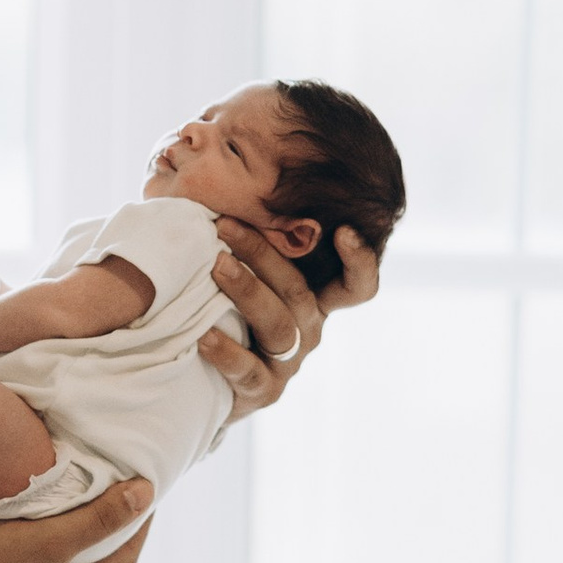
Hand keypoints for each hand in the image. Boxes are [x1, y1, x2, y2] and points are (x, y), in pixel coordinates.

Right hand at [0, 479, 154, 562]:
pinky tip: (26, 521)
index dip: (141, 531)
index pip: (123, 562)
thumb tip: (147, 495)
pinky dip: (39, 539)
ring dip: (72, 537)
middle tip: (116, 498)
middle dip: (108, 533)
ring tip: (73, 504)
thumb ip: (99, 519)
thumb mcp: (52, 539)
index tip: (148, 499)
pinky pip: (27, 560)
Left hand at [202, 218, 380, 413]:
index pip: (357, 285)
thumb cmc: (226, 312)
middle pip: (299, 291)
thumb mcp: (246, 276)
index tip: (345, 230)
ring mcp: (289, 362)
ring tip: (215, 266)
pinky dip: (226, 350)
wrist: (205, 383)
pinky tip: (203, 334)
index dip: (360, 261)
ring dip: (247, 291)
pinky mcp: (263, 392)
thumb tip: (228, 170)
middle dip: (264, 254)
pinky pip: (248, 370)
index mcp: (315, 300)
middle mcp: (309, 329)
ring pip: (278, 325)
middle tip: (226, 225)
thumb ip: (249, 241)